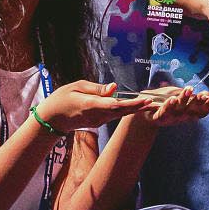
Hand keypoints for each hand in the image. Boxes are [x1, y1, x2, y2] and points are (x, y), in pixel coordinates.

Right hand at [35, 80, 155, 132]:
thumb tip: (114, 87)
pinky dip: (126, 110)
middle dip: (140, 107)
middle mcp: (97, 115)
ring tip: (152, 103)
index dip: (131, 103)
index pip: (114, 104)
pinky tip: (138, 106)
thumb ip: (96, 88)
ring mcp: (98, 121)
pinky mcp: (98, 122)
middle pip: (122, 111)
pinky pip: (114, 115)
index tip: (144, 100)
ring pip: (120, 114)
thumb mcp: (76, 87)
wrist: (51, 120)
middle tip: (156, 102)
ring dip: (136, 109)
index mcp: (91, 105)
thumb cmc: (61, 99)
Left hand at [132, 85, 208, 126]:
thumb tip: (207, 93)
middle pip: (193, 109)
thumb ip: (191, 96)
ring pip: (179, 109)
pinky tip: (172, 99)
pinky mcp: (159, 117)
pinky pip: (164, 112)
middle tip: (206, 93)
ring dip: (184, 99)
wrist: (147, 113)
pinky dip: (169, 106)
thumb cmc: (166, 104)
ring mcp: (171, 118)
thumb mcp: (180, 98)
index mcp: (189, 113)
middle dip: (200, 100)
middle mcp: (182, 117)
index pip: (203, 109)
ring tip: (189, 89)